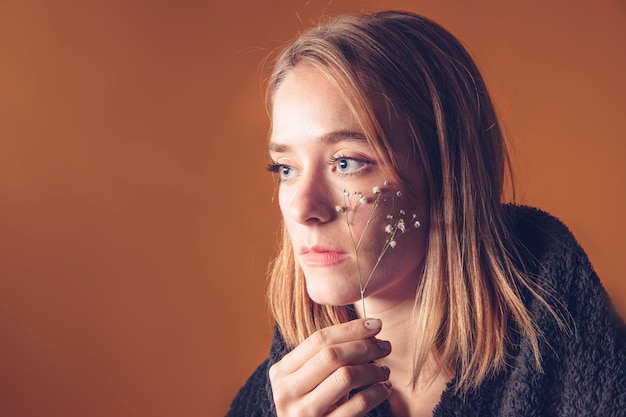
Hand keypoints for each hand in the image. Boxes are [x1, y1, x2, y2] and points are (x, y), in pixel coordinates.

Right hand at [269, 318, 391, 416]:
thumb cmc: (314, 404)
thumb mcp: (312, 379)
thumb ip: (328, 356)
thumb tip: (370, 330)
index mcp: (281, 371)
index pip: (318, 340)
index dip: (350, 329)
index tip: (376, 324)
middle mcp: (286, 391)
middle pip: (331, 355)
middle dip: (364, 346)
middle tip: (385, 346)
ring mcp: (303, 413)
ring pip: (345, 377)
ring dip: (372, 369)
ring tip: (385, 370)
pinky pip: (356, 405)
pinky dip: (376, 393)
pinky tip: (384, 389)